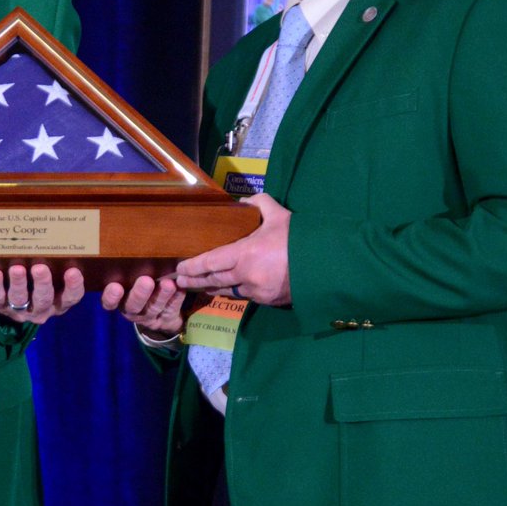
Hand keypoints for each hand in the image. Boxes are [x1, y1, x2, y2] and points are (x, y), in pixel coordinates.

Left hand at [0, 263, 85, 324]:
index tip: (73, 271)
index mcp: (60, 301)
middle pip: (44, 299)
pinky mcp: (2, 307)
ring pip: (20, 299)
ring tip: (16, 268)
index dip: (73, 286)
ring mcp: (21, 310)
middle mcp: (42, 309)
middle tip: (40, 267)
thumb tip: (67, 228)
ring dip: (18, 283)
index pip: (71, 296)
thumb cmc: (42, 278)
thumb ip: (60, 261)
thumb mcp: (56, 274)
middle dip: (42, 283)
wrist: (18, 301)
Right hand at [101, 274, 183, 338]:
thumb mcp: (131, 281)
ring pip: (154, 308)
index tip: (115, 286)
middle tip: (146, 281)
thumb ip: (131, 271)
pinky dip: (176, 299)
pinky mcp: (166, 319)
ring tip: (168, 283)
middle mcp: (132, 310)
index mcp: (120, 300)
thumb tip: (136, 247)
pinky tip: (180, 289)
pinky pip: (171, 309)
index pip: (109, 302)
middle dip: (140, 293)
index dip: (111, 296)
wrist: (161, 312)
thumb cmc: (142, 287)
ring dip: (161, 296)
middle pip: (133, 305)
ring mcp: (150, 317)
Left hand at [174, 194, 292, 306]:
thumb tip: (242, 204)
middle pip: (214, 280)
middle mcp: (247, 276)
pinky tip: (230, 288)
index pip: (210, 262)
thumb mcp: (278, 214)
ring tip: (200, 286)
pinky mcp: (269, 301)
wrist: (329, 266)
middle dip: (196, 281)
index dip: (192, 267)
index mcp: (245, 254)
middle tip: (179, 281)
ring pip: (229, 290)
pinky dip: (237, 290)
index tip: (178, 269)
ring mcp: (258, 292)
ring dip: (213, 288)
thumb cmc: (300, 238)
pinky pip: (247, 295)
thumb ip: (258, 204)